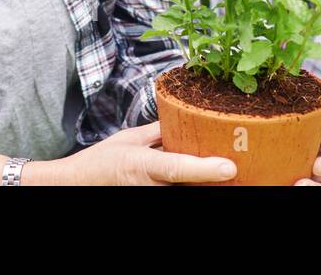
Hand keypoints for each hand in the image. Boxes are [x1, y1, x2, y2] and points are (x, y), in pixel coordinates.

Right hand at [27, 122, 236, 184]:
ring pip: (187, 190)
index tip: (230, 168)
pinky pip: (178, 191)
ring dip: (205, 182)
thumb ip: (159, 132)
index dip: (205, 169)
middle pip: (190, 184)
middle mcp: (149, 186)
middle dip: (214, 177)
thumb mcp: (130, 139)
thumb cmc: (102, 162)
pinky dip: (194, 182)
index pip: (177, 168)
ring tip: (225, 173)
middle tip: (242, 167)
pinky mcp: (152, 199)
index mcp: (142, 164)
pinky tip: (208, 177)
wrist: (78, 185)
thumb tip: (185, 122)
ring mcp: (150, 196)